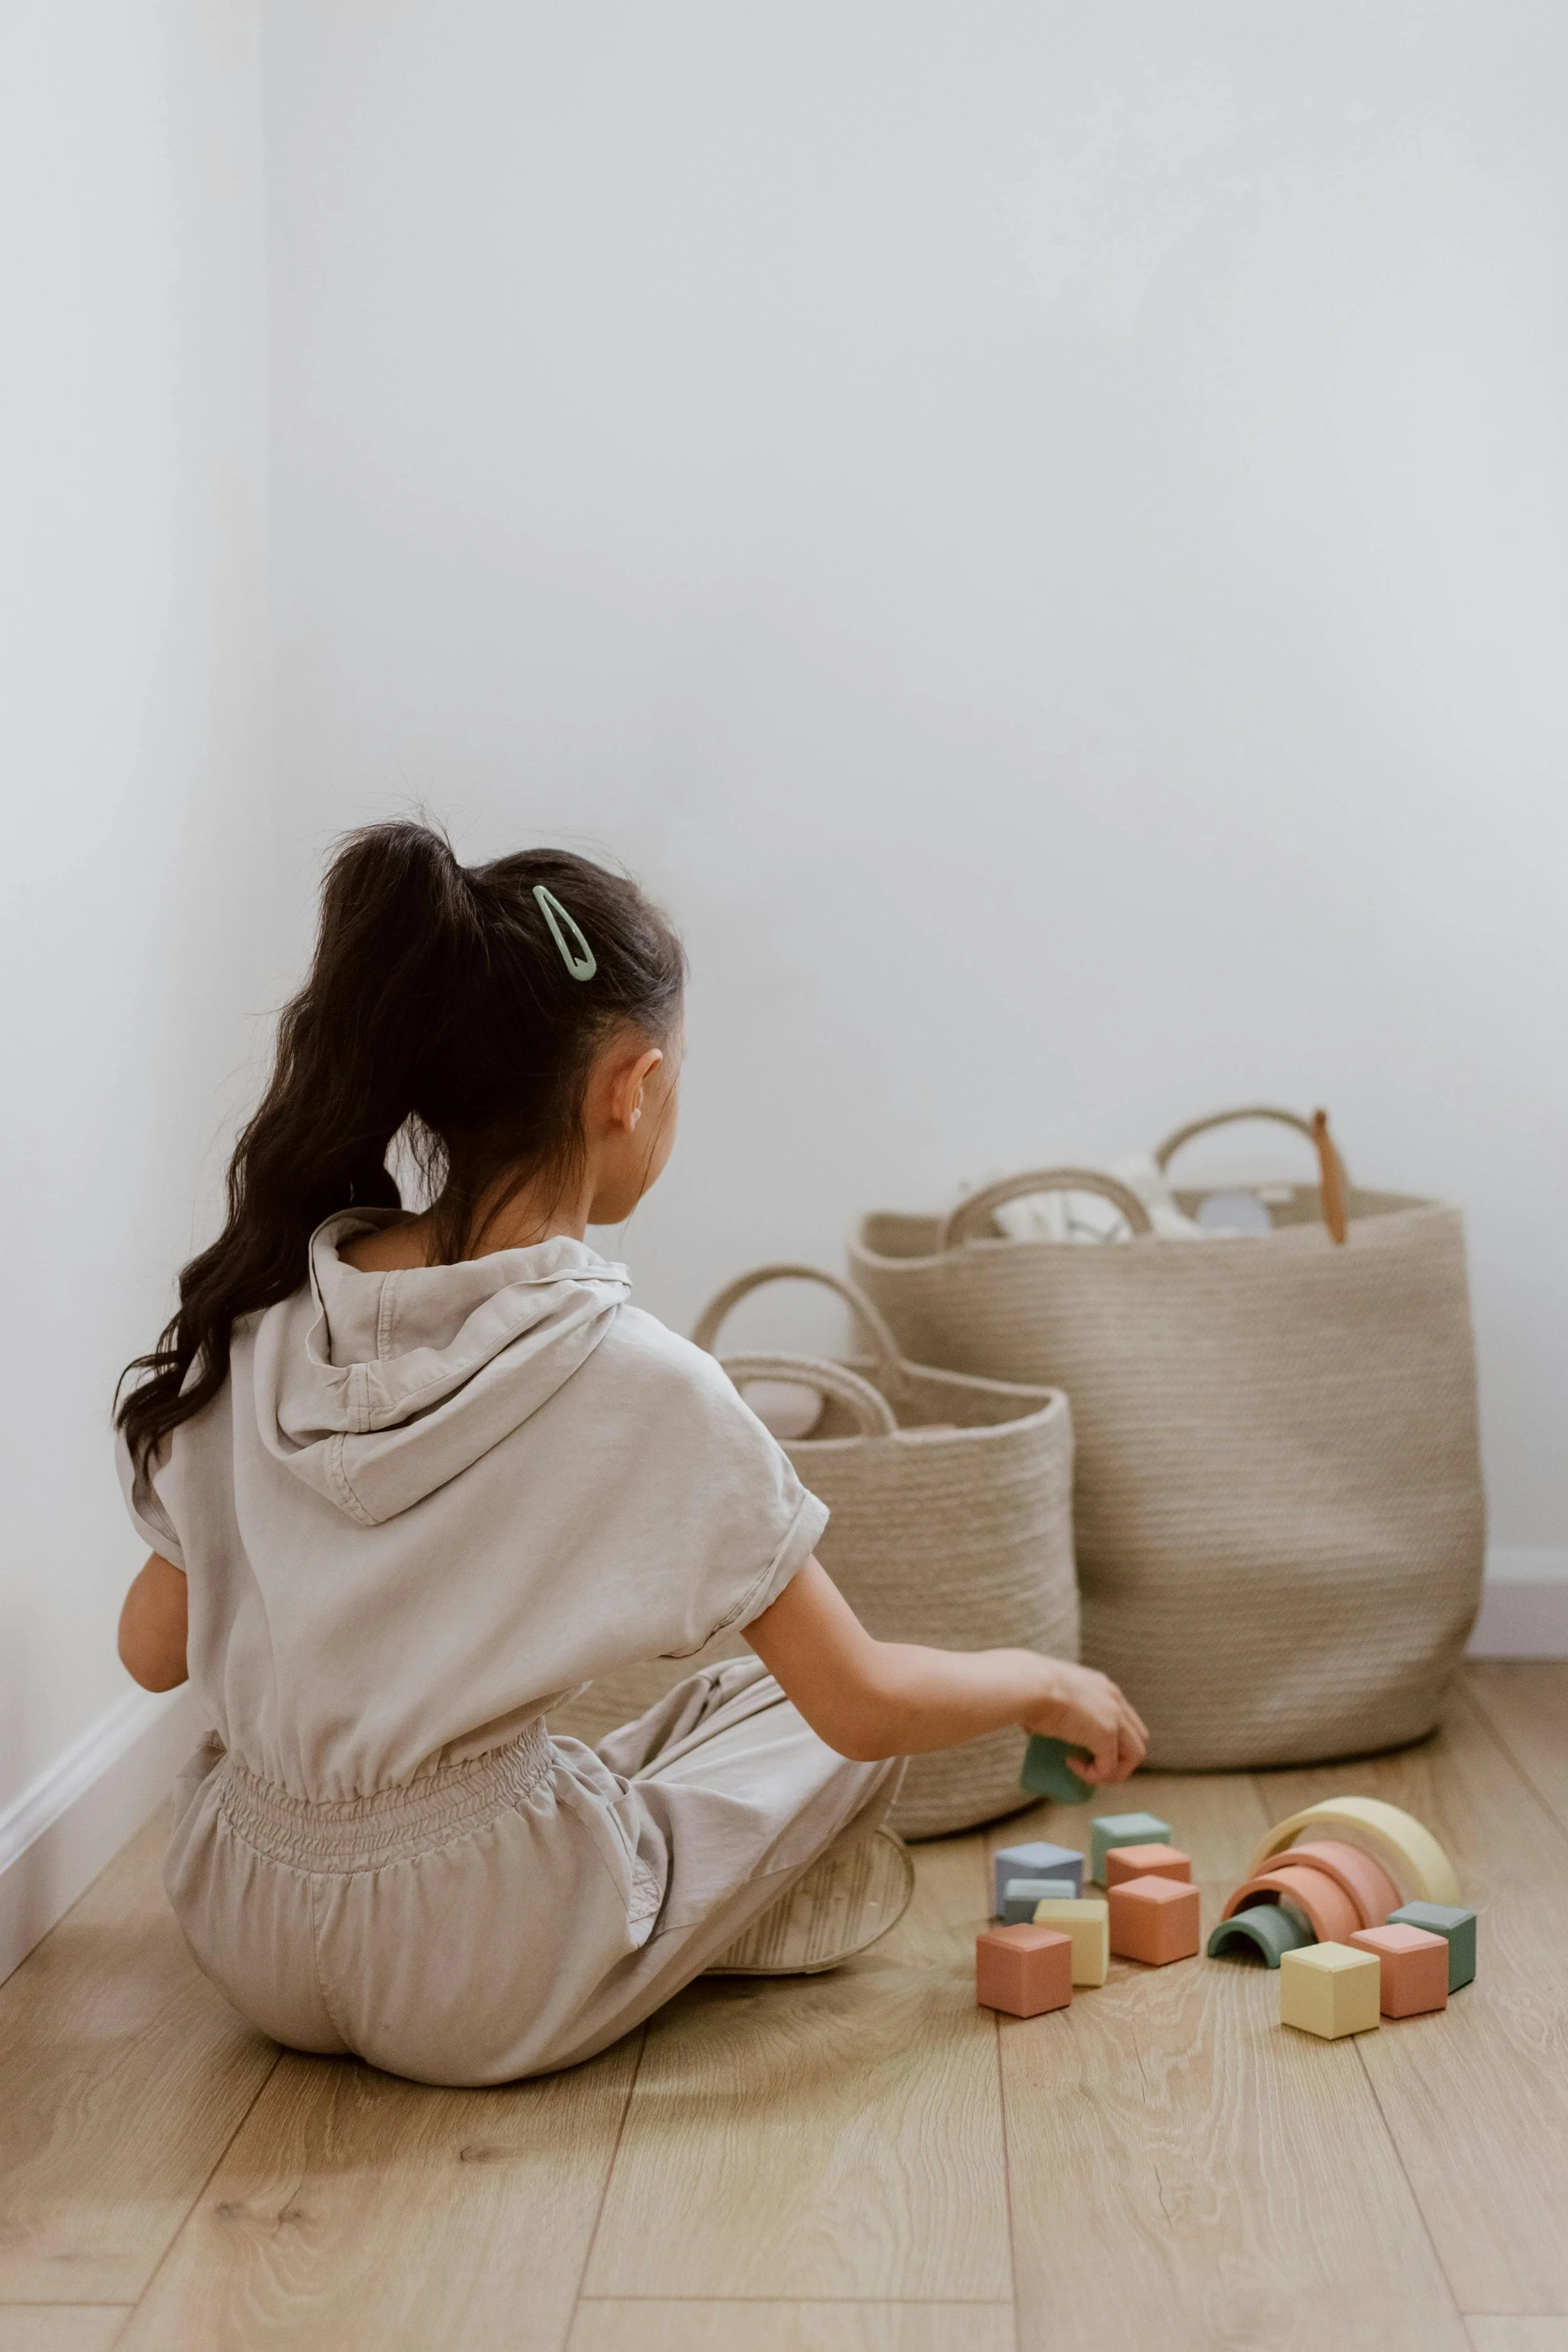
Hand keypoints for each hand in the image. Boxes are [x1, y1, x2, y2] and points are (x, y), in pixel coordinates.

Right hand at [1020, 1661, 1147, 1785]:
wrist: (1028, 1685)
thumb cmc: (1028, 1687)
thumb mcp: (1049, 1693)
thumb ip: (1053, 1707)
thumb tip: (1036, 1726)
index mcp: (1102, 1687)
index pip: (1124, 1718)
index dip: (1111, 1740)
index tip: (1085, 1747)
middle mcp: (1114, 1699)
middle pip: (1137, 1738)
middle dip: (1118, 1758)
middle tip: (1091, 1764)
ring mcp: (1114, 1717)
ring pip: (1134, 1755)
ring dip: (1112, 1770)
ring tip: (1086, 1772)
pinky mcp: (1106, 1735)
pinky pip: (1109, 1768)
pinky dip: (1094, 1775)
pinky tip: (1072, 1765)